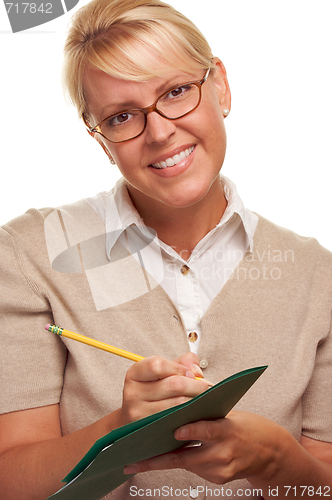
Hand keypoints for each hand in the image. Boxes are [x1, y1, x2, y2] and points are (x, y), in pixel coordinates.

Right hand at [118, 352, 208, 425]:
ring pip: (178, 404)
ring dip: (196, 401)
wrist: (136, 420)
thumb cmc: (155, 391)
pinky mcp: (149, 430)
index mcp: (135, 374)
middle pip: (174, 385)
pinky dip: (190, 415)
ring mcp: (138, 413)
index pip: (158, 365)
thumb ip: (183, 362)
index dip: (179, 368)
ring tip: (202, 399)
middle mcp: (132, 393)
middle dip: (196, 385)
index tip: (191, 374)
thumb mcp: (164, 372)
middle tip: (205, 387)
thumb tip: (196, 371)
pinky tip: (195, 412)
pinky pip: (177, 421)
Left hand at [123, 410, 289, 484]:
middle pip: (186, 457)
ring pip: (187, 464)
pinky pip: (195, 469)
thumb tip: (180, 396)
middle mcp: (223, 453)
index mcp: (227, 430)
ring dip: (165, 459)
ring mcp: (221, 469)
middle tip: (134, 461)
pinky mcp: (219, 479)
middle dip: (158, 460)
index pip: (207, 430)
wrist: (269, 452)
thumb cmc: (246, 426)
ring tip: (141, 458)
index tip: (175, 431)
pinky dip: (182, 461)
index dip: (191, 431)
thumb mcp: (229, 413)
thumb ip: (205, 409)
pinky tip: (168, 456)